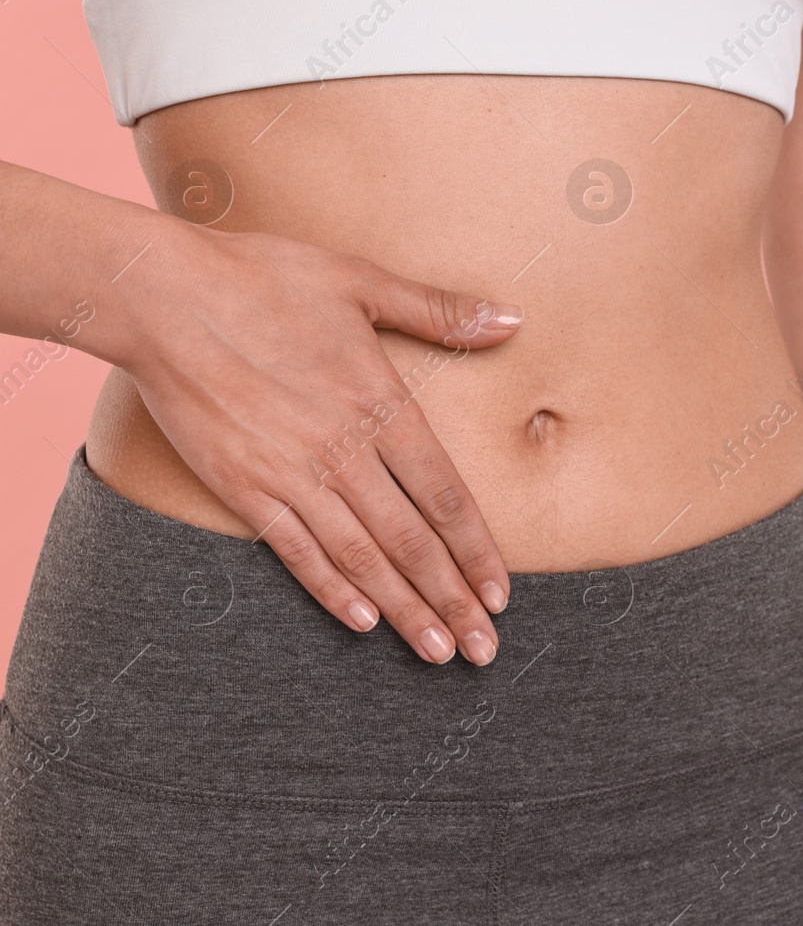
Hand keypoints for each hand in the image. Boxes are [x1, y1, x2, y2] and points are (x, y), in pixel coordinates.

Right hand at [113, 219, 521, 665]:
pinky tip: (361, 622)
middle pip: (413, 541)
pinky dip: (332, 589)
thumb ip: (440, 311)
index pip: (446, 495)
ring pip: (362, 558)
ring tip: (437, 651)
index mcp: (382, 405)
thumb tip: (513, 318)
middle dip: (453, 600)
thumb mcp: (362, 282)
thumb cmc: (265, 279)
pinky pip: (296, 551)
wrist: (161, 295)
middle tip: (484, 649)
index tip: (502, 593)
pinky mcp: (242, 486)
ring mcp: (291, 474)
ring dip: (403, 610)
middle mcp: (344, 450)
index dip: (478, 551)